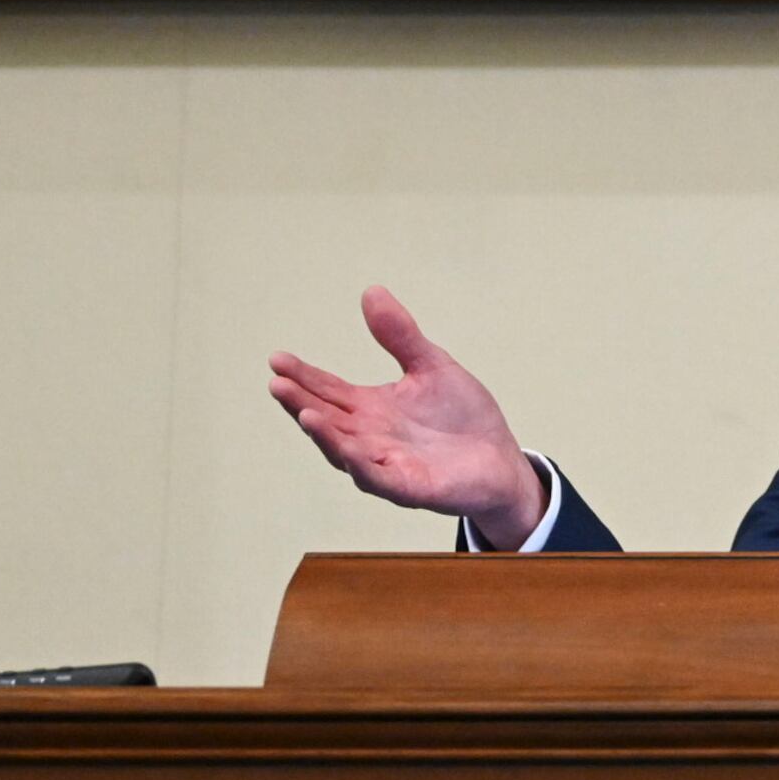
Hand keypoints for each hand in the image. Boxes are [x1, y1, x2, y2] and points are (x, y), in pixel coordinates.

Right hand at [269, 287, 544, 547]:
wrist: (501, 459)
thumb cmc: (462, 417)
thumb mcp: (431, 366)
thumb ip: (400, 335)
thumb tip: (371, 291)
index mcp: (370, 409)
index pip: (328, 390)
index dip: (302, 376)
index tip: (277, 359)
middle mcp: (369, 438)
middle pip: (326, 419)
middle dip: (301, 403)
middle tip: (277, 382)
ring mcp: (386, 465)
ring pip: (344, 452)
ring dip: (324, 435)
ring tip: (305, 413)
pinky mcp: (410, 488)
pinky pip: (380, 479)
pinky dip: (361, 465)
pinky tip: (347, 450)